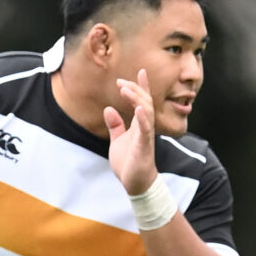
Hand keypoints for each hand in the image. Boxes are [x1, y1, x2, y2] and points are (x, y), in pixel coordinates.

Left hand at [104, 68, 157, 194]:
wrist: (136, 183)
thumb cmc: (129, 163)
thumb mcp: (117, 140)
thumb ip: (115, 125)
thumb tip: (108, 109)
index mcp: (139, 125)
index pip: (142, 101)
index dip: (142, 86)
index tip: (141, 71)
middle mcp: (145, 128)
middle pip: (145, 102)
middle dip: (135, 89)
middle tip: (121, 81)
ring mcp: (146, 136)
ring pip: (146, 112)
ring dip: (137, 99)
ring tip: (126, 89)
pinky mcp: (144, 146)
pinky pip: (146, 130)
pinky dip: (143, 118)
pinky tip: (139, 109)